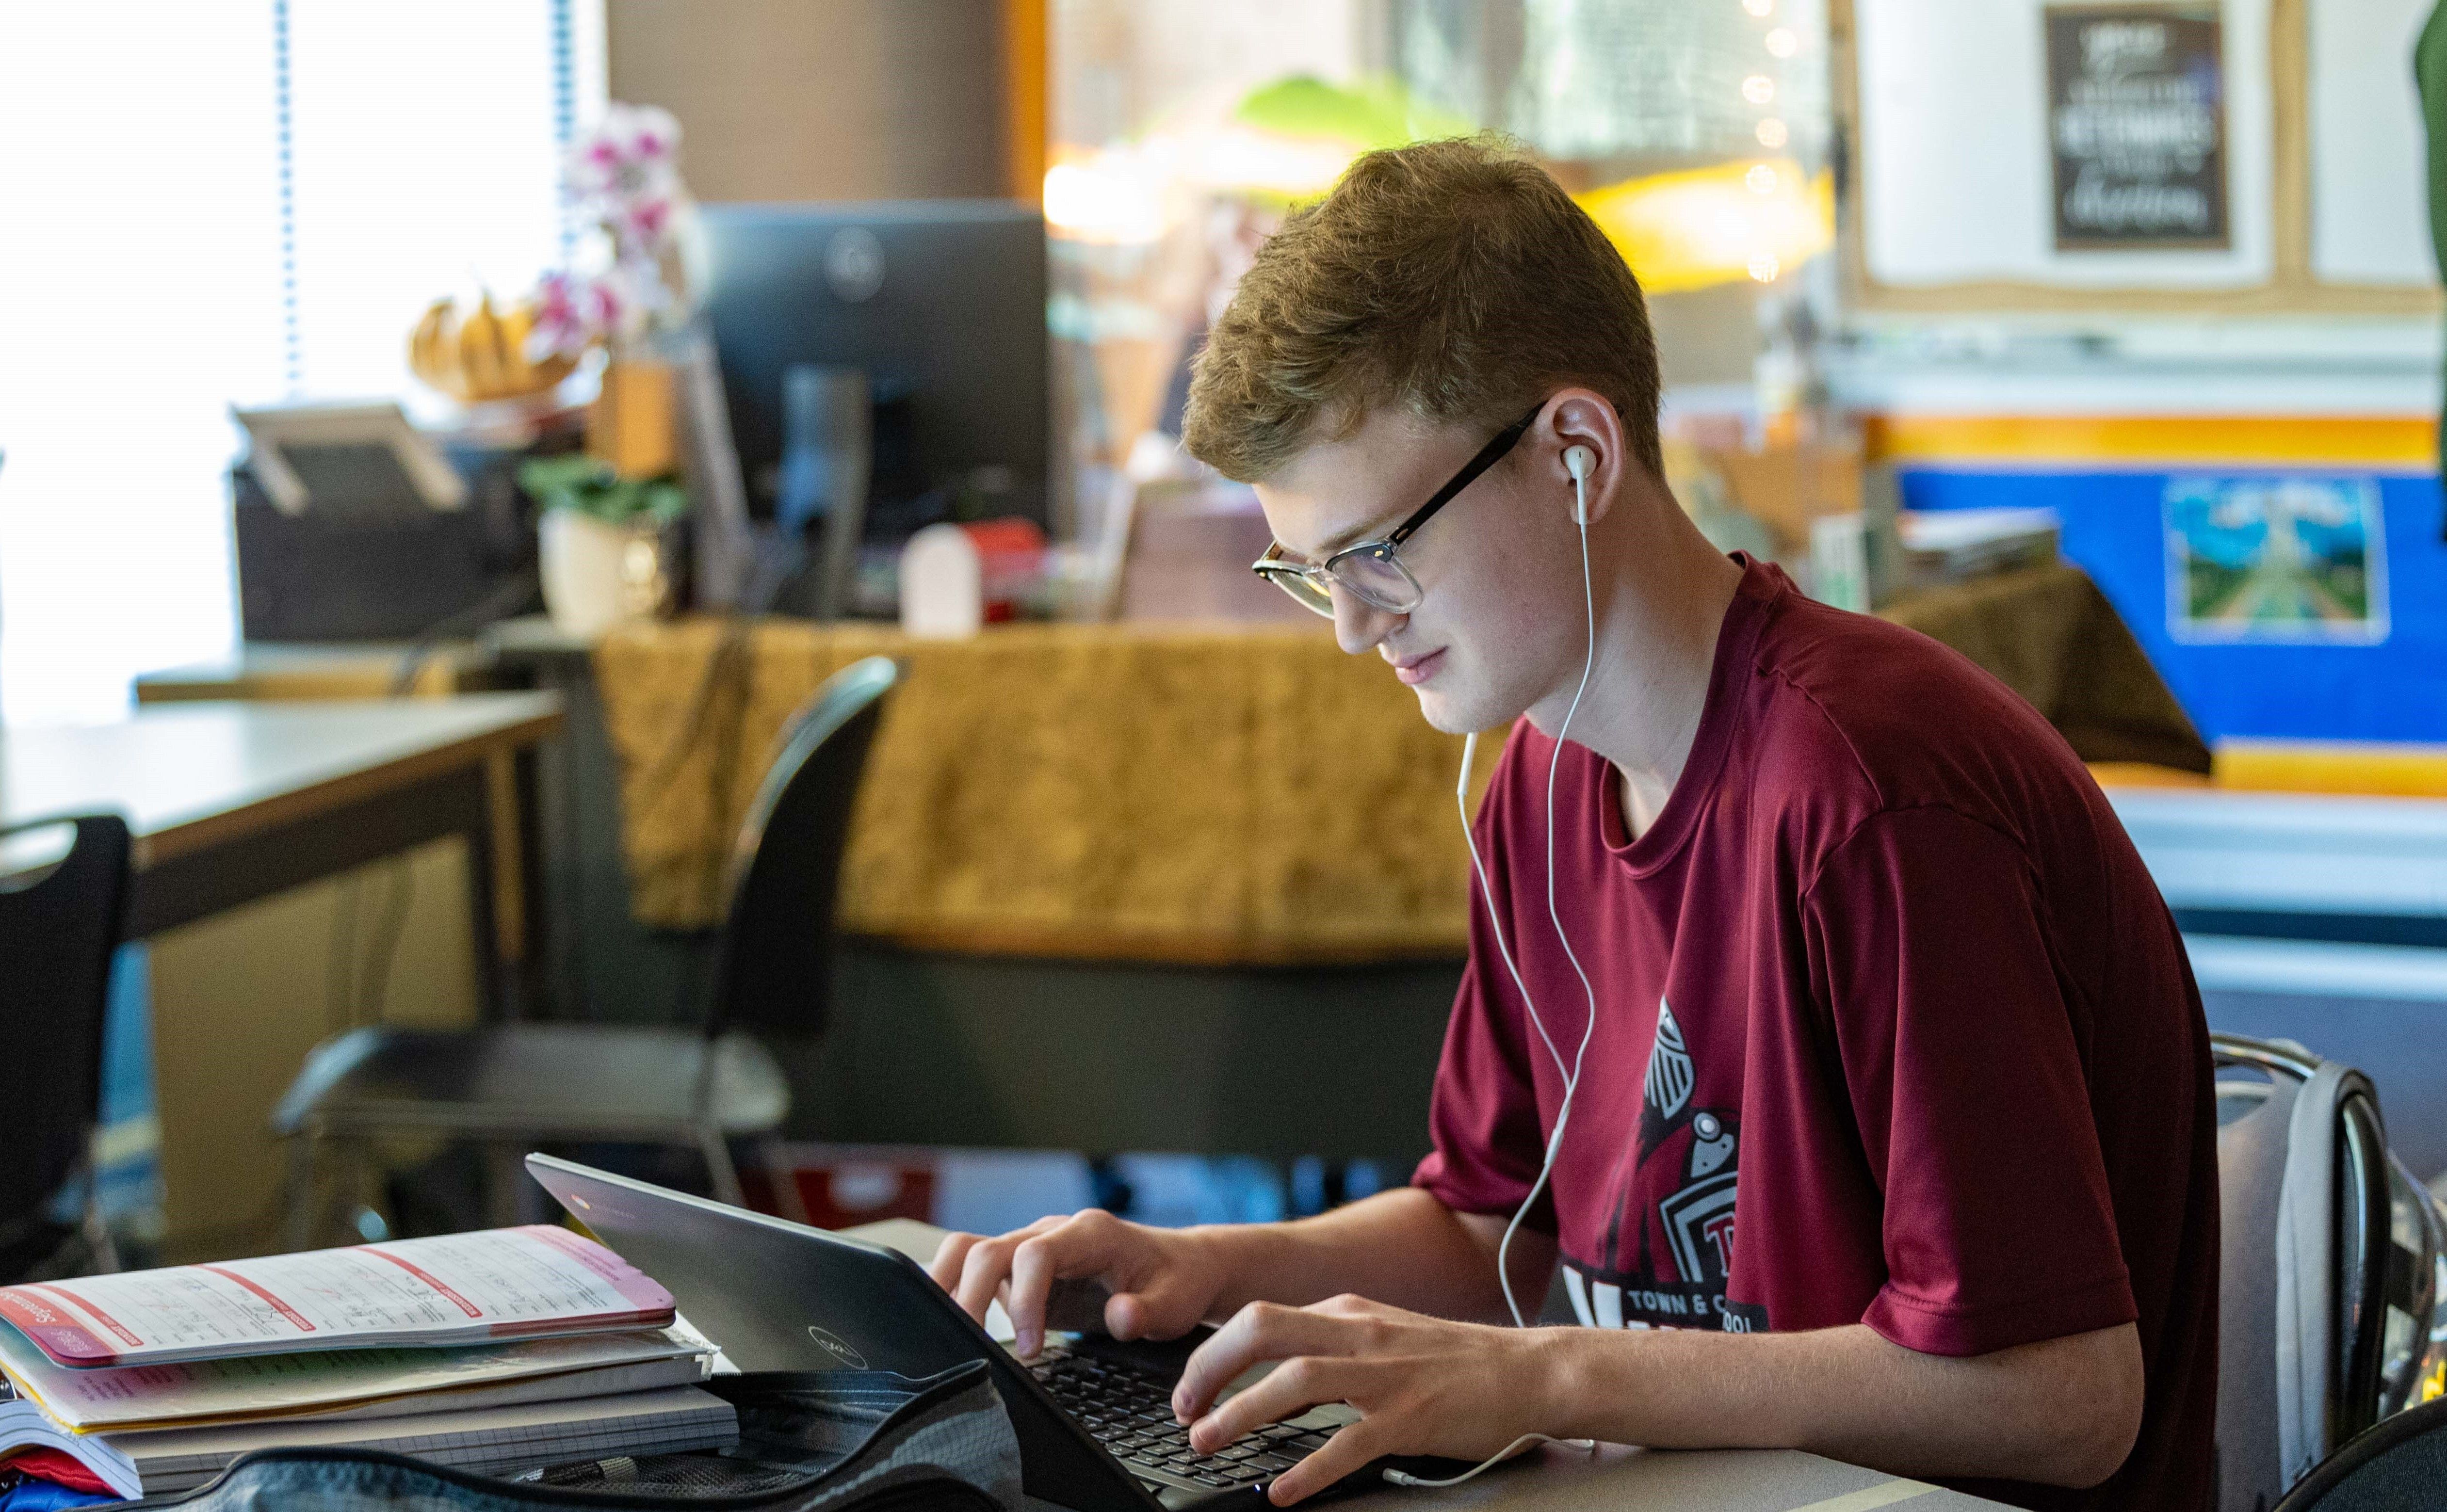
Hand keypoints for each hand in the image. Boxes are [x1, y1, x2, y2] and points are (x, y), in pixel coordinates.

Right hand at [927, 1209, 1232, 1357]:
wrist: (1179, 1267)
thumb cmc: (1175, 1283)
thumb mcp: (1175, 1304)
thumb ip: (1148, 1313)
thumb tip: (1120, 1317)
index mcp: (1091, 1234)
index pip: (1036, 1254)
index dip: (1025, 1300)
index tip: (1030, 1348)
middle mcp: (1054, 1232)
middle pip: (990, 1249)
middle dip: (973, 1296)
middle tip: (973, 1348)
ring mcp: (1033, 1247)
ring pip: (971, 1250)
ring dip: (950, 1285)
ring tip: (943, 1329)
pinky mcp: (1021, 1268)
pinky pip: (976, 1267)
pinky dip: (957, 1290)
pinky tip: (955, 1325)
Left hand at [1171, 1294, 1579, 1505]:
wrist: (1532, 1372)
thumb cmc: (1457, 1361)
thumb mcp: (1382, 1334)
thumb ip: (1331, 1342)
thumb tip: (1273, 1370)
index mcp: (1346, 1311)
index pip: (1258, 1319)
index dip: (1211, 1354)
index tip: (1189, 1390)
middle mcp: (1358, 1332)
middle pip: (1260, 1331)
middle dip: (1209, 1370)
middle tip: (1186, 1413)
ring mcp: (1385, 1373)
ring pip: (1293, 1379)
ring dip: (1241, 1413)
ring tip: (1210, 1443)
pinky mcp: (1412, 1415)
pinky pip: (1347, 1442)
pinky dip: (1307, 1469)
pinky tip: (1283, 1492)